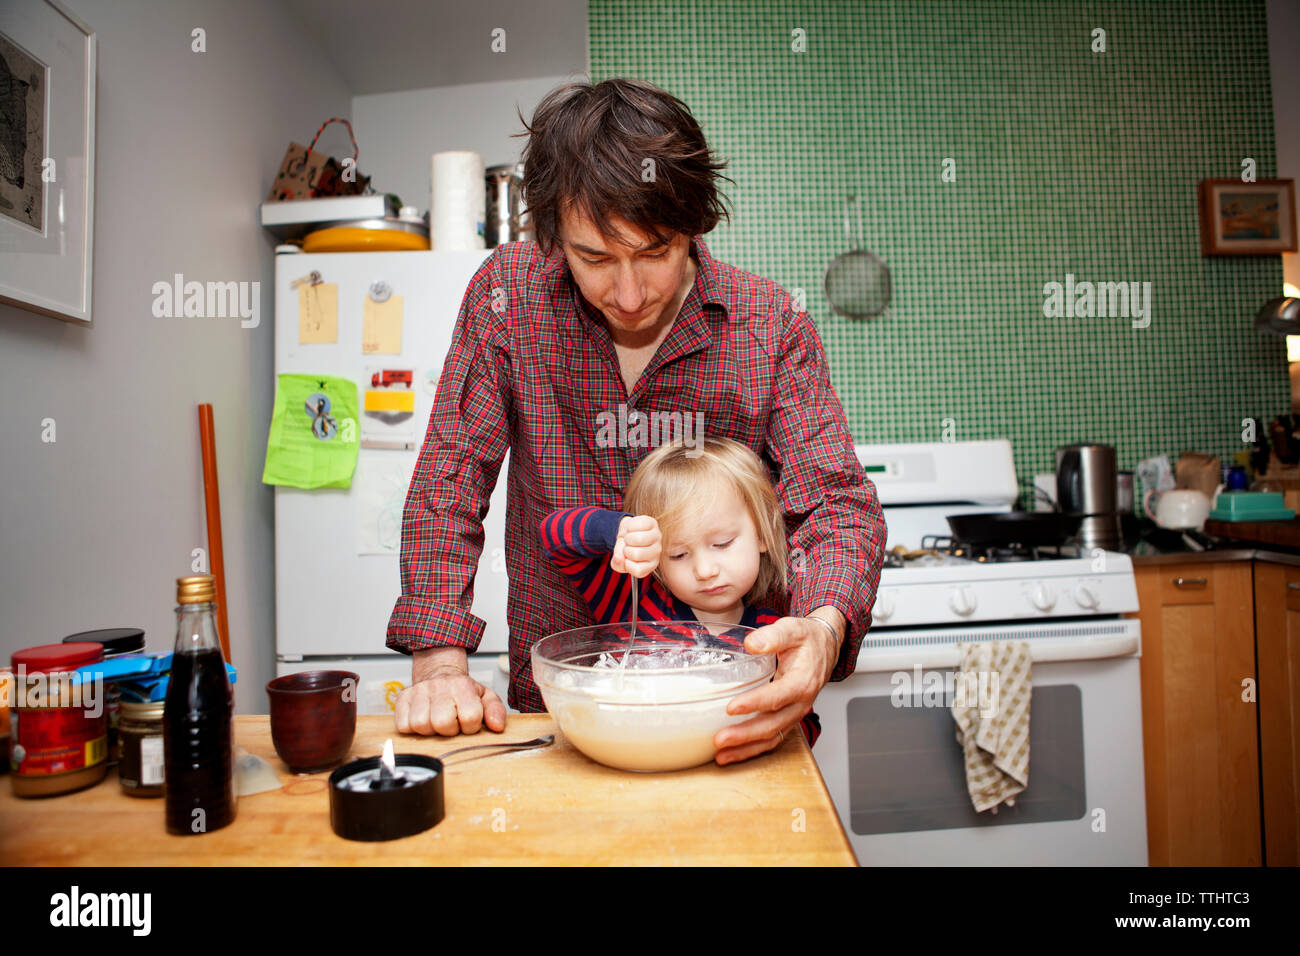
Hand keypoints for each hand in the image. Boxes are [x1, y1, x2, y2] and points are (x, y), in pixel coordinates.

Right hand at [395, 646, 506, 735]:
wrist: (440, 674)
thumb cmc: (462, 691)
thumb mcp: (485, 697)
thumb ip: (495, 711)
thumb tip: (497, 726)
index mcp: (462, 685)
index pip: (470, 718)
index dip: (470, 726)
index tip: (468, 721)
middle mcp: (439, 685)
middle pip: (442, 723)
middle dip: (448, 730)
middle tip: (450, 722)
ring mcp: (419, 691)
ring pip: (420, 725)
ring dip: (429, 730)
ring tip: (436, 721)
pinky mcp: (402, 698)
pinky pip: (403, 725)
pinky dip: (412, 728)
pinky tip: (423, 719)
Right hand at [611, 514, 660, 577]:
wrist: (627, 532)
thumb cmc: (625, 548)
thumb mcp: (619, 560)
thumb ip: (618, 563)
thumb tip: (618, 558)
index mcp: (650, 565)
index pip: (638, 570)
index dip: (626, 564)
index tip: (626, 559)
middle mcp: (656, 552)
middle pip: (637, 554)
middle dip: (625, 549)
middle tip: (627, 547)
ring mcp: (656, 536)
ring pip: (638, 539)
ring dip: (627, 538)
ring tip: (628, 538)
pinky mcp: (652, 523)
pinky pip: (638, 525)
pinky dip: (629, 526)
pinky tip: (631, 529)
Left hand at [712, 610, 842, 764]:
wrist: (824, 648)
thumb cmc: (807, 639)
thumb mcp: (793, 629)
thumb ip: (773, 635)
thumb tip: (752, 643)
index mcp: (803, 682)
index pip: (778, 696)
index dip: (755, 703)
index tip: (732, 707)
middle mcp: (801, 703)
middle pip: (773, 725)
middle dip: (745, 735)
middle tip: (720, 739)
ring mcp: (794, 714)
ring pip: (772, 738)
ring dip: (746, 748)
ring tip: (721, 755)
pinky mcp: (787, 718)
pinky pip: (771, 739)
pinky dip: (752, 749)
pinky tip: (732, 752)